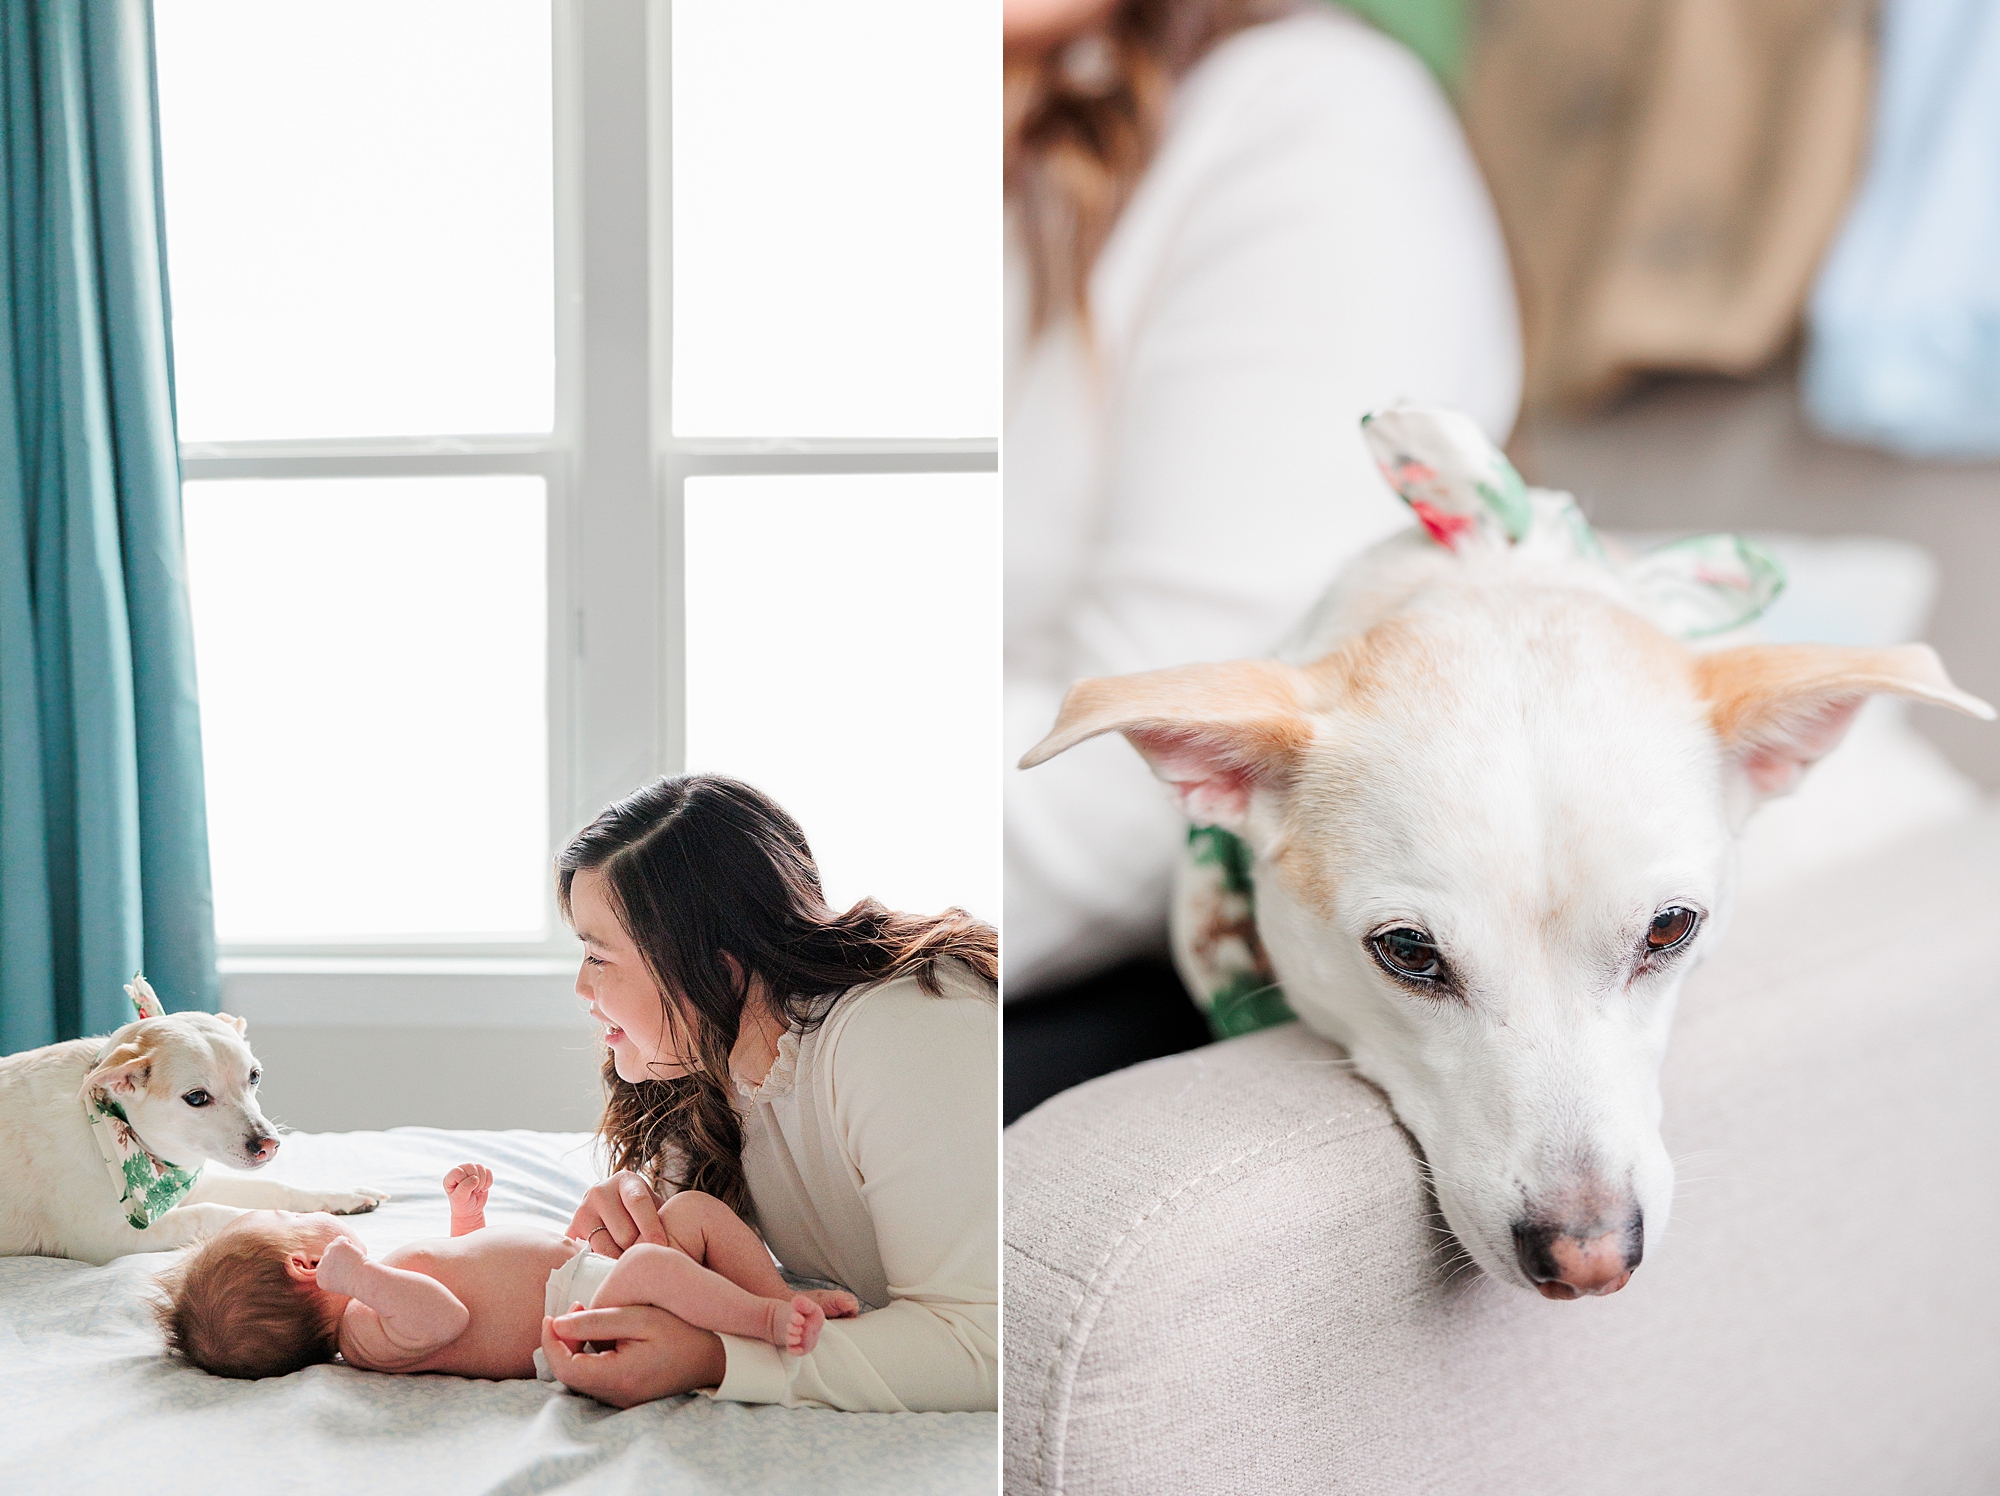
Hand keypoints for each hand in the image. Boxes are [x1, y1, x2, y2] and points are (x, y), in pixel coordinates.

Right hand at [314, 1235, 368, 1294]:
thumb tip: (331, 1261)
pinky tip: (355, 1253)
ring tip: (353, 1259)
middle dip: (339, 1257)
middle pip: (328, 1254)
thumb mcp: (339, 1282)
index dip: (337, 1264)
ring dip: (344, 1250)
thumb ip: (332, 1273)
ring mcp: (327, 1256)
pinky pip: (342, 1239)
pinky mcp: (336, 1246)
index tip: (346, 1271)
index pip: (325, 1265)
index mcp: (320, 1279)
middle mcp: (320, 1267)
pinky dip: (350, 1243)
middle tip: (351, 1265)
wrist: (363, 1279)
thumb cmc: (357, 1282)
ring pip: (334, 1245)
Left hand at [443, 1162, 491, 1215]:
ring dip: (482, 1181)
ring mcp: (471, 1171)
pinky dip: (489, 1181)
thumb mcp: (460, 1198)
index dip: (464, 1180)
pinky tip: (483, 1189)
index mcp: (450, 1177)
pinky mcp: (481, 1174)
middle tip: (473, 1190)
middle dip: (475, 1180)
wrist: (471, 1210)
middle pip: (470, 1166)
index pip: (457, 1171)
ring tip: (477, 1190)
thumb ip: (465, 1187)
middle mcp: (460, 1171)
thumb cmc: (462, 1204)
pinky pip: (488, 1171)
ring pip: (480, 1167)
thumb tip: (475, 1178)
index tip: (465, 1191)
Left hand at [540, 1303, 726, 1407]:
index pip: (564, 1368)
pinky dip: (588, 1356)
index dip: (550, 1342)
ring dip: (574, 1348)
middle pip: (568, 1375)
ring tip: (587, 1316)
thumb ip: (597, 1321)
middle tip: (575, 1308)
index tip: (551, 1316)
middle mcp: (615, 1396)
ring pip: (579, 1377)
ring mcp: (621, 1400)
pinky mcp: (626, 1396)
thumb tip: (558, 1323)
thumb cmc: (681, 1332)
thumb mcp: (640, 1318)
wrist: (714, 1357)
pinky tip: (601, 1335)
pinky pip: (594, 1379)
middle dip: (562, 1341)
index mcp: (617, 1377)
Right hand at [565, 1171, 669, 1258]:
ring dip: (621, 1260)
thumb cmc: (643, 1213)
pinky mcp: (571, 1231)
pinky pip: (589, 1257)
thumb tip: (676, 1249)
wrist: (611, 1208)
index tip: (663, 1247)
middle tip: (650, 1261)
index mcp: (625, 1181)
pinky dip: (603, 1267)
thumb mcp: (655, 1207)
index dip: (651, 1227)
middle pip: (623, 1232)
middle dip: (638, 1249)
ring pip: (605, 1248)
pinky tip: (614, 1270)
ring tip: (634, 1267)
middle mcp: (599, 1191)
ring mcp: (582, 1210)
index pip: (638, 1203)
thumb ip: (665, 1219)